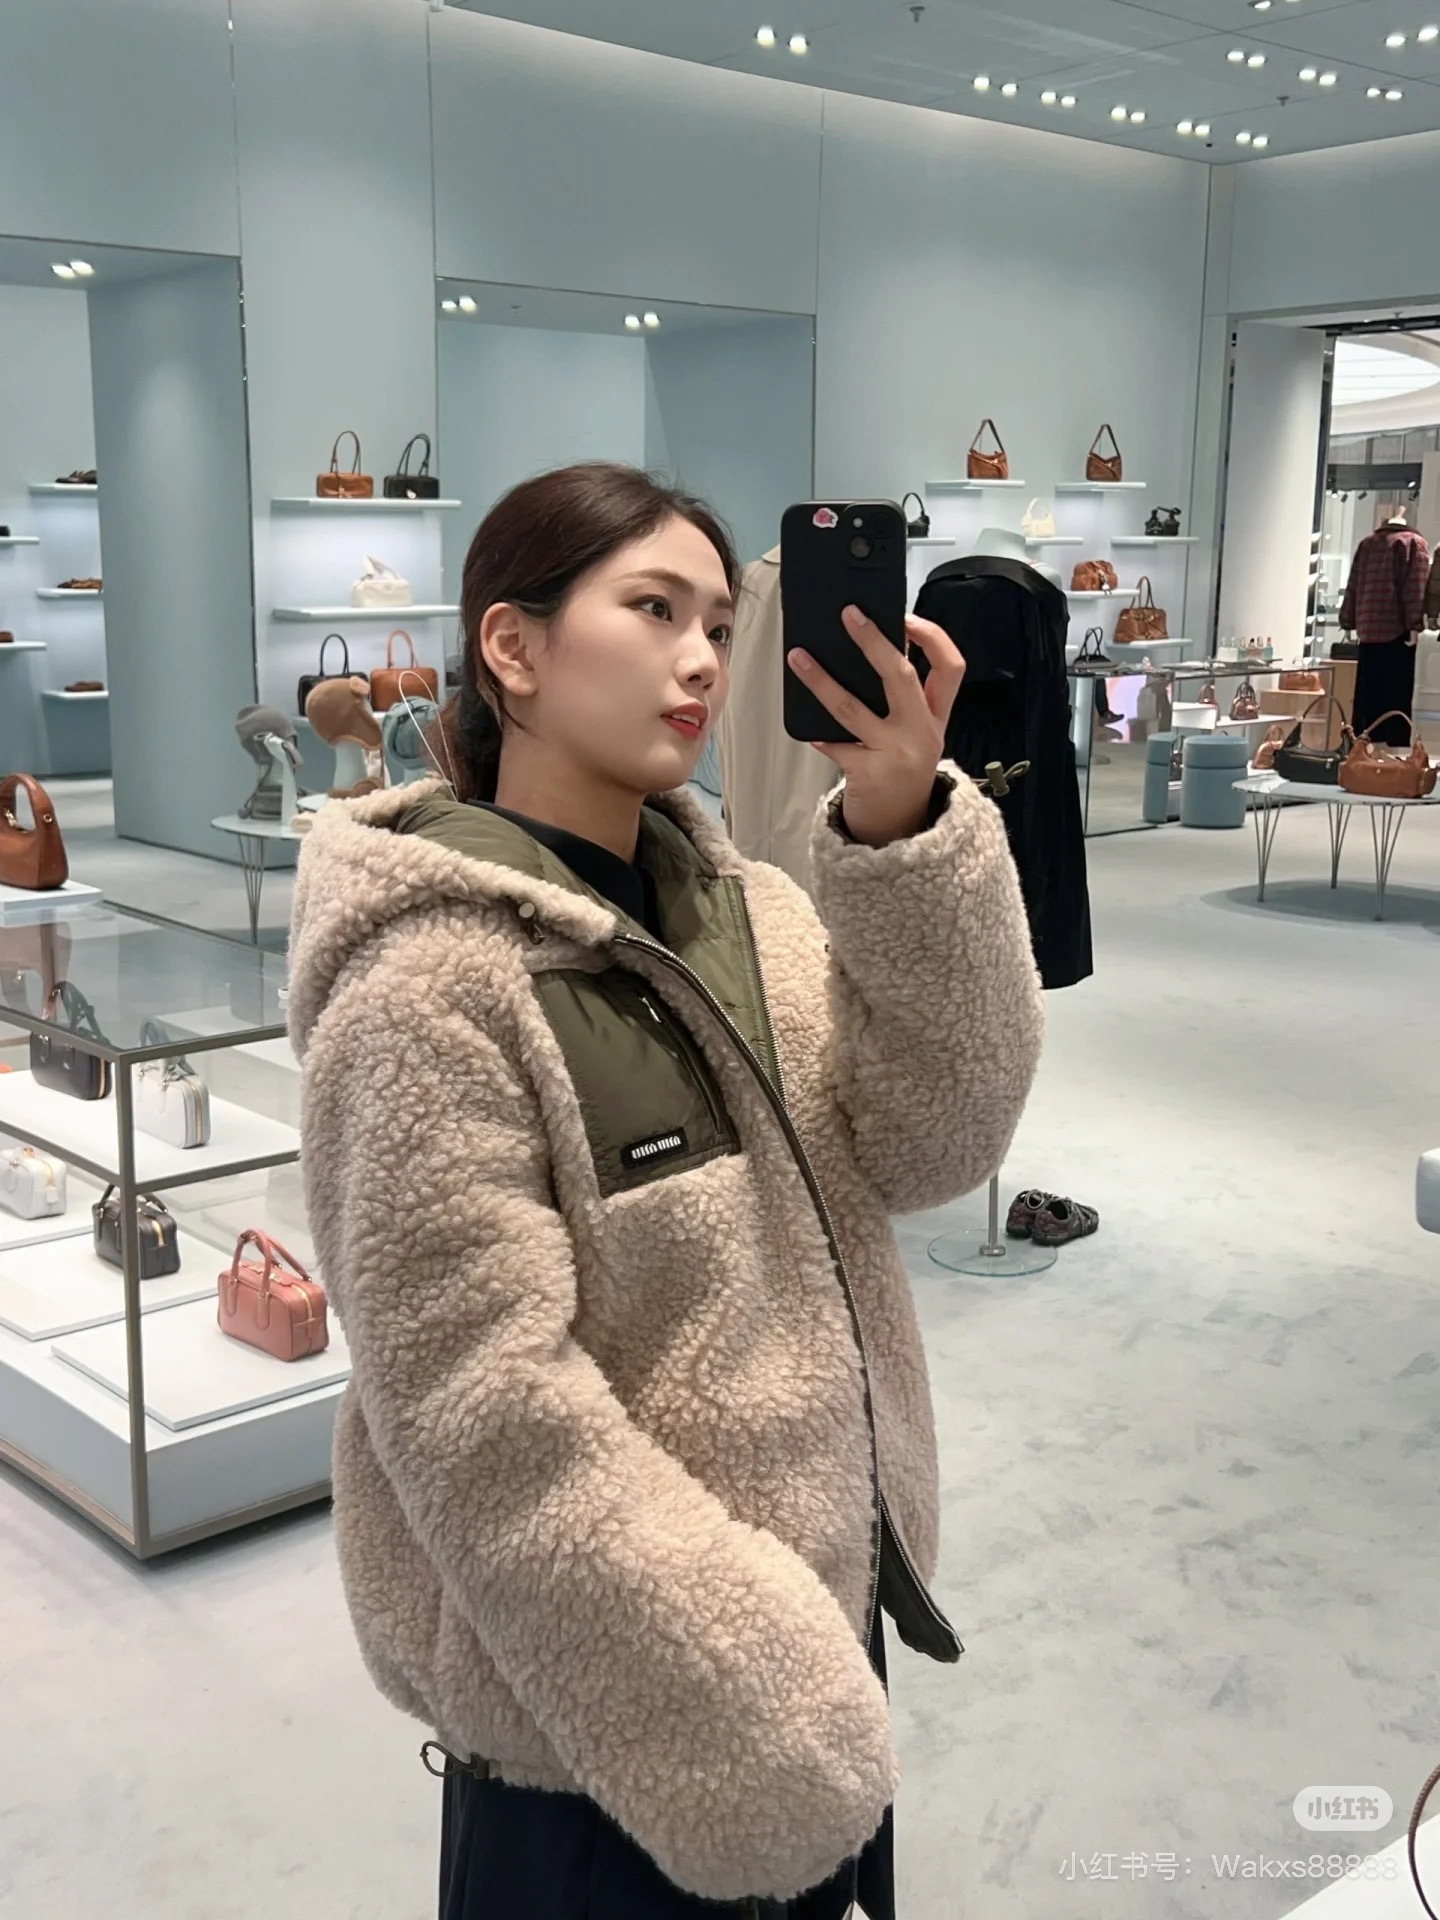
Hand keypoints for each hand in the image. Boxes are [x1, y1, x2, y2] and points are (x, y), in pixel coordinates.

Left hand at [788, 609, 965, 847]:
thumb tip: (866, 655)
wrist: (899, 830)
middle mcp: (922, 732)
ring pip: (853, 707)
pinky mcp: (868, 773)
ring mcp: (895, 753)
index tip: (906, 617)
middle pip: (902, 676)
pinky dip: (819, 735)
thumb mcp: (918, 737)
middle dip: (874, 641)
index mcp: (937, 717)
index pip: (951, 668)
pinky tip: (807, 729)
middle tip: (849, 615)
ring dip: (822, 680)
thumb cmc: (902, 772)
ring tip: (798, 658)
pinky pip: (836, 745)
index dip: (933, 638)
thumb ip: (905, 703)